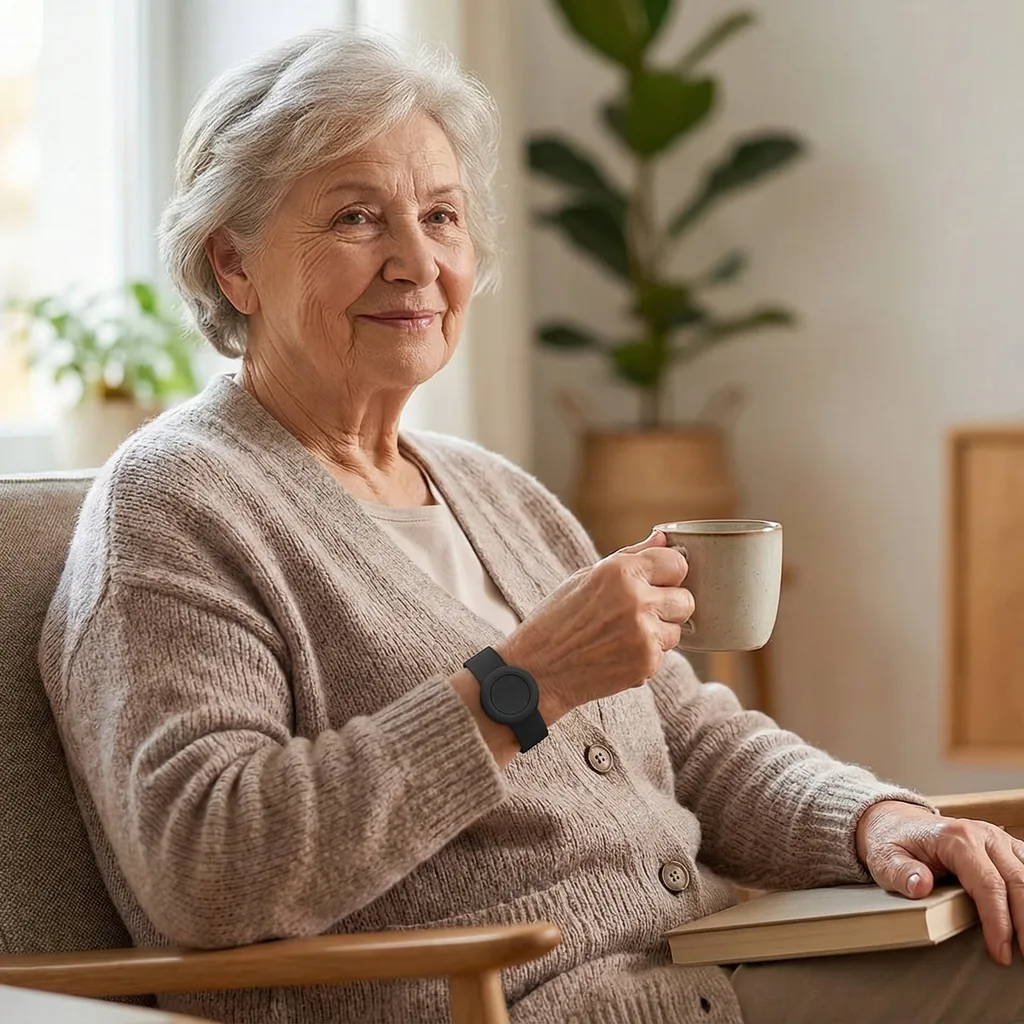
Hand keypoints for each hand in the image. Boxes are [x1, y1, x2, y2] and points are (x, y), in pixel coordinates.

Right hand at [498, 531, 693, 722]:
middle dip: (668, 606)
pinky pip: (664, 655)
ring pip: (677, 630)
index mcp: (620, 571)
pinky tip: (617, 654)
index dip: (668, 574)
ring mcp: (644, 633)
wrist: (536, 671)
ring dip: (658, 634)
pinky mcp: (647, 663)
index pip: (676, 563)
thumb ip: (630, 556)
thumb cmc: (556, 620)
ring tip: (622, 636)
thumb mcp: (585, 578)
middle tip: (639, 614)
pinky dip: (646, 656)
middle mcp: (636, 599)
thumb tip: (662, 538)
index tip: (657, 582)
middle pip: (686, 599)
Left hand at [856, 800, 1023, 964]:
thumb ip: (901, 873)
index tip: (1000, 951)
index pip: (988, 884)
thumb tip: (921, 885)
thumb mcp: (885, 858)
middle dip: (1023, 924)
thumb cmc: (894, 841)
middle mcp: (983, 835)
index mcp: (957, 838)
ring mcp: (998, 840)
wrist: (898, 822)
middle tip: (1021, 956)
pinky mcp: (1005, 848)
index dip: (998, 921)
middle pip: (1018, 882)